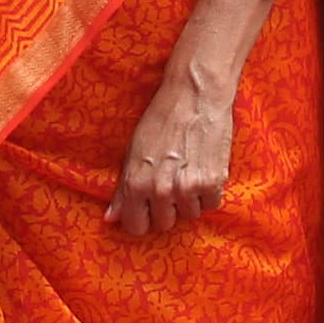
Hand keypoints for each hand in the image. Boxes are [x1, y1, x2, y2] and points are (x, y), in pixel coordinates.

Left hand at [104, 57, 234, 236]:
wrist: (195, 95)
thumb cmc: (161, 118)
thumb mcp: (133, 150)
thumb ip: (123, 190)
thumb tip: (111, 218)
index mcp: (136, 184)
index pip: (136, 227)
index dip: (141, 217)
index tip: (147, 208)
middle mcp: (161, 191)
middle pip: (164, 224)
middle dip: (166, 208)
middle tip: (170, 182)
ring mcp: (188, 189)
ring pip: (189, 215)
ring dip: (189, 199)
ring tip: (188, 170)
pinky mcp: (213, 183)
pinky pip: (210, 204)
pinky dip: (209, 192)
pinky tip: (203, 169)